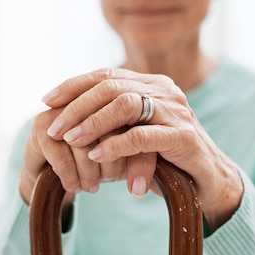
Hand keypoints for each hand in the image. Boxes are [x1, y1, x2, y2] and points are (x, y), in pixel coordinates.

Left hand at [42, 68, 243, 230]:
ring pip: (124, 104)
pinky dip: (114, 144)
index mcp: (152, 85)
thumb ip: (114, 119)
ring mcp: (176, 111)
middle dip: (76, 106)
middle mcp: (165, 90)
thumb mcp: (137, 132)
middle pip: (111, 86)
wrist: (208, 180)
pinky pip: (141, 135)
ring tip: (70, 139)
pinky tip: (95, 154)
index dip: (74, 85)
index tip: (47, 100)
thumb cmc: (166, 157)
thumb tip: (68, 116)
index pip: (106, 74)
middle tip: (54, 128)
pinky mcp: (183, 137)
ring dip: (92, 122)